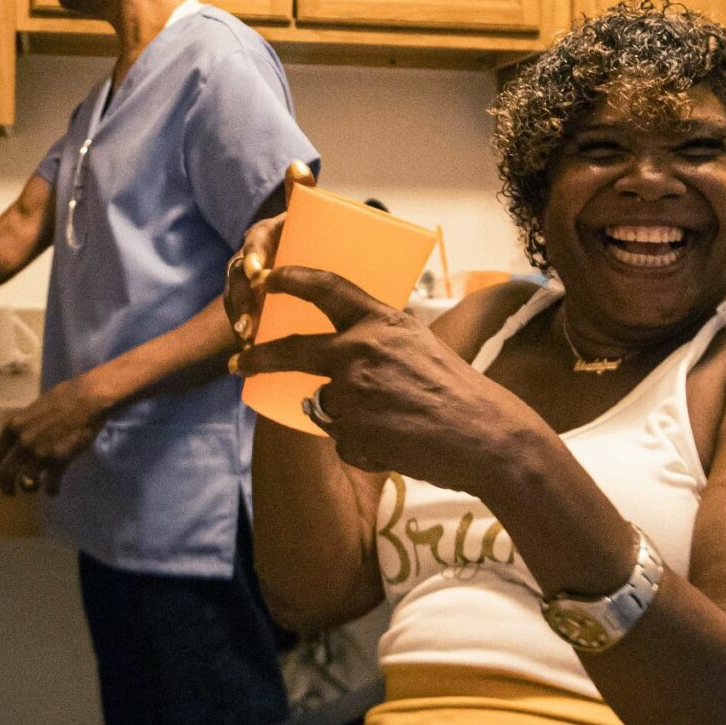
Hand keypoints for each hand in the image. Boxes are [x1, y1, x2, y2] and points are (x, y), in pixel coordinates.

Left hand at [0, 372, 116, 494]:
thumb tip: (19, 438)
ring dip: (29, 489)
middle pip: (6, 474)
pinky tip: (54, 490)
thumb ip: (24, 426)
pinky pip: (50, 485)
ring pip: (26, 483)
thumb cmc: (63, 397)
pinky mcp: (59, 461)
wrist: (87, 398)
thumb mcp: (34, 409)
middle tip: (9, 493)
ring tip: (34, 488)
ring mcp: (40, 453)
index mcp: (14, 427)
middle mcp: (22, 442)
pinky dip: (52, 490)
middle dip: (6, 487)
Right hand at [223, 161, 315, 343]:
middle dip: (241, 299)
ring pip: (235, 299)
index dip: (252, 256)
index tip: (256, 272)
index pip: (254, 243)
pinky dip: (242, 332)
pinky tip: (247, 352)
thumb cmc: (306, 233)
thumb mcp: (305, 215)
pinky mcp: (252, 303)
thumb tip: (298, 165)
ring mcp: (248, 282)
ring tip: (246, 339)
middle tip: (249, 321)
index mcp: (266, 236)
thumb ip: (301, 193)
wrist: (302, 252)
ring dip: (238, 318)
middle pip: (238, 277)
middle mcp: (252, 257)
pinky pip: (241, 316)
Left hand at [232, 267, 542, 492]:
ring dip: (348, 415)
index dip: (291, 280)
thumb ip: (376, 339)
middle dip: (260, 357)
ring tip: (392, 420)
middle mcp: (359, 354)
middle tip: (241, 362)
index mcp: (380, 323)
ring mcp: (353, 397)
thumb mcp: (417, 343)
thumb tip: (341, 347)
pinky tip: (396, 441)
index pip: (325, 289)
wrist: (484, 436)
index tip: (267, 281)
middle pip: (293, 350)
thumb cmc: (457, 389)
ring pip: (326, 403)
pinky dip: (362, 445)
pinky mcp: (352, 436)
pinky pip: (341, 440)